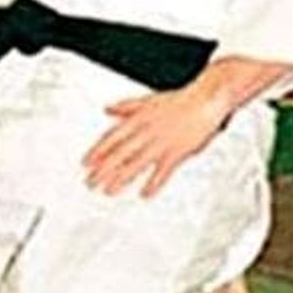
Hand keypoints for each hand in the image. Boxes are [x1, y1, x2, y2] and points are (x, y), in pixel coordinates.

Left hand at [82, 83, 229, 197]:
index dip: (97, 151)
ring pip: (137, 163)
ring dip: (122, 178)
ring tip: (109, 191)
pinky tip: (145, 194)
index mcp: (139, 118)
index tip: (86, 164)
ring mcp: (162, 142)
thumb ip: (126, 107)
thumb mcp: (148, 100)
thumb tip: (107, 109)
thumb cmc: (180, 100)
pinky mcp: (178, 151)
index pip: (112, 137)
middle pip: (120, 153)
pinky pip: (163, 171)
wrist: (207, 98)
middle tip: (90, 183)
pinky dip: (154, 183)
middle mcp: (147, 131)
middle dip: (103, 169)